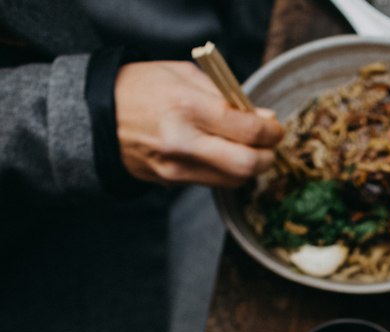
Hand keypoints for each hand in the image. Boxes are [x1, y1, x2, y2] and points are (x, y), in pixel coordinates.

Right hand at [115, 60, 283, 187]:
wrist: (97, 115)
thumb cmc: (141, 87)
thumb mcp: (182, 74)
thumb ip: (223, 96)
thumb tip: (261, 118)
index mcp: (186, 106)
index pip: (246, 130)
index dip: (270, 132)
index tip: (275, 128)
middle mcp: (183, 142)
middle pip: (245, 166)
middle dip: (266, 158)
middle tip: (269, 146)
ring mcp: (176, 168)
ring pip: (232, 181)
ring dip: (249, 168)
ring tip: (248, 150)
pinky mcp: (171, 182)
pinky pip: (212, 182)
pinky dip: (226, 172)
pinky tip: (223, 156)